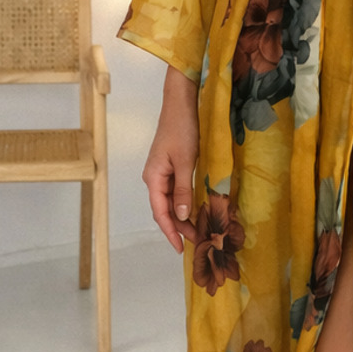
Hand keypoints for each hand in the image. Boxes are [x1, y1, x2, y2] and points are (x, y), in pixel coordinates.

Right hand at [142, 66, 199, 252]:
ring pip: (171, 201)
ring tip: (199, 230)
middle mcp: (154, 178)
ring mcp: (162, 172)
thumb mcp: (185, 161)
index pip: (160, 213)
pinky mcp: (171, 165)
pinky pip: (176, 191)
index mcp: (153, 178)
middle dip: (180, 227)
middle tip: (199, 241)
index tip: (181, 249)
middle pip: (165, 209)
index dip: (170, 232)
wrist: (180, 103)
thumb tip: (182, 216)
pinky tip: (195, 209)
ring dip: (183, 216)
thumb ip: (183, 190)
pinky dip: (185, 202)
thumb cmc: (182, 130)